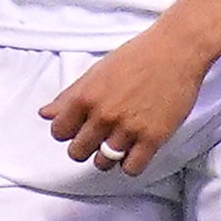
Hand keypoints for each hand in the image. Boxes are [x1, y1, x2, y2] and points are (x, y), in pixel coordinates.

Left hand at [43, 0, 220, 176]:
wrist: (175, 51)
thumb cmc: (136, 57)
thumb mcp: (95, 73)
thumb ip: (68, 96)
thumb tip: (45, 114)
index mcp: (84, 98)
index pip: (59, 132)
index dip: (67, 132)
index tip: (77, 129)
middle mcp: (103, 115)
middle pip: (77, 152)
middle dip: (85, 148)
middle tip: (97, 139)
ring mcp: (128, 128)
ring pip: (104, 163)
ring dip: (107, 158)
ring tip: (117, 145)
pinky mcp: (153, 137)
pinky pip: (131, 168)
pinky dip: (129, 165)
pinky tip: (134, 152)